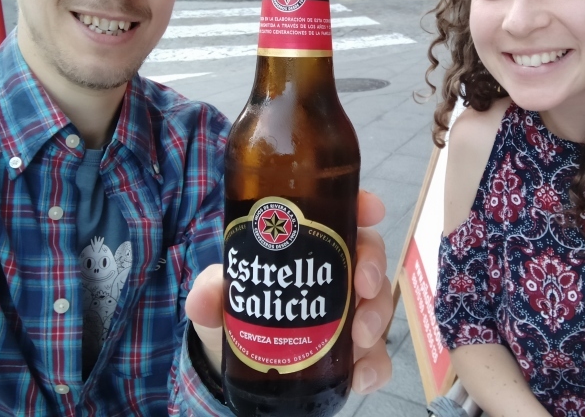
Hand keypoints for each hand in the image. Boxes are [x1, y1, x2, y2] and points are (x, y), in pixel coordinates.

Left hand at [185, 190, 392, 393]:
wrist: (239, 361)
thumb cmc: (239, 310)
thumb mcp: (221, 296)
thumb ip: (210, 292)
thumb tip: (205, 299)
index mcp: (312, 245)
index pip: (344, 216)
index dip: (363, 206)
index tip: (372, 212)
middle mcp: (339, 275)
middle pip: (370, 258)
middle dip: (374, 268)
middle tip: (362, 289)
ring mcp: (350, 315)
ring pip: (380, 305)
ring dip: (377, 318)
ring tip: (359, 339)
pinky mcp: (353, 353)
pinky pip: (377, 357)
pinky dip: (375, 366)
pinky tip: (361, 378)